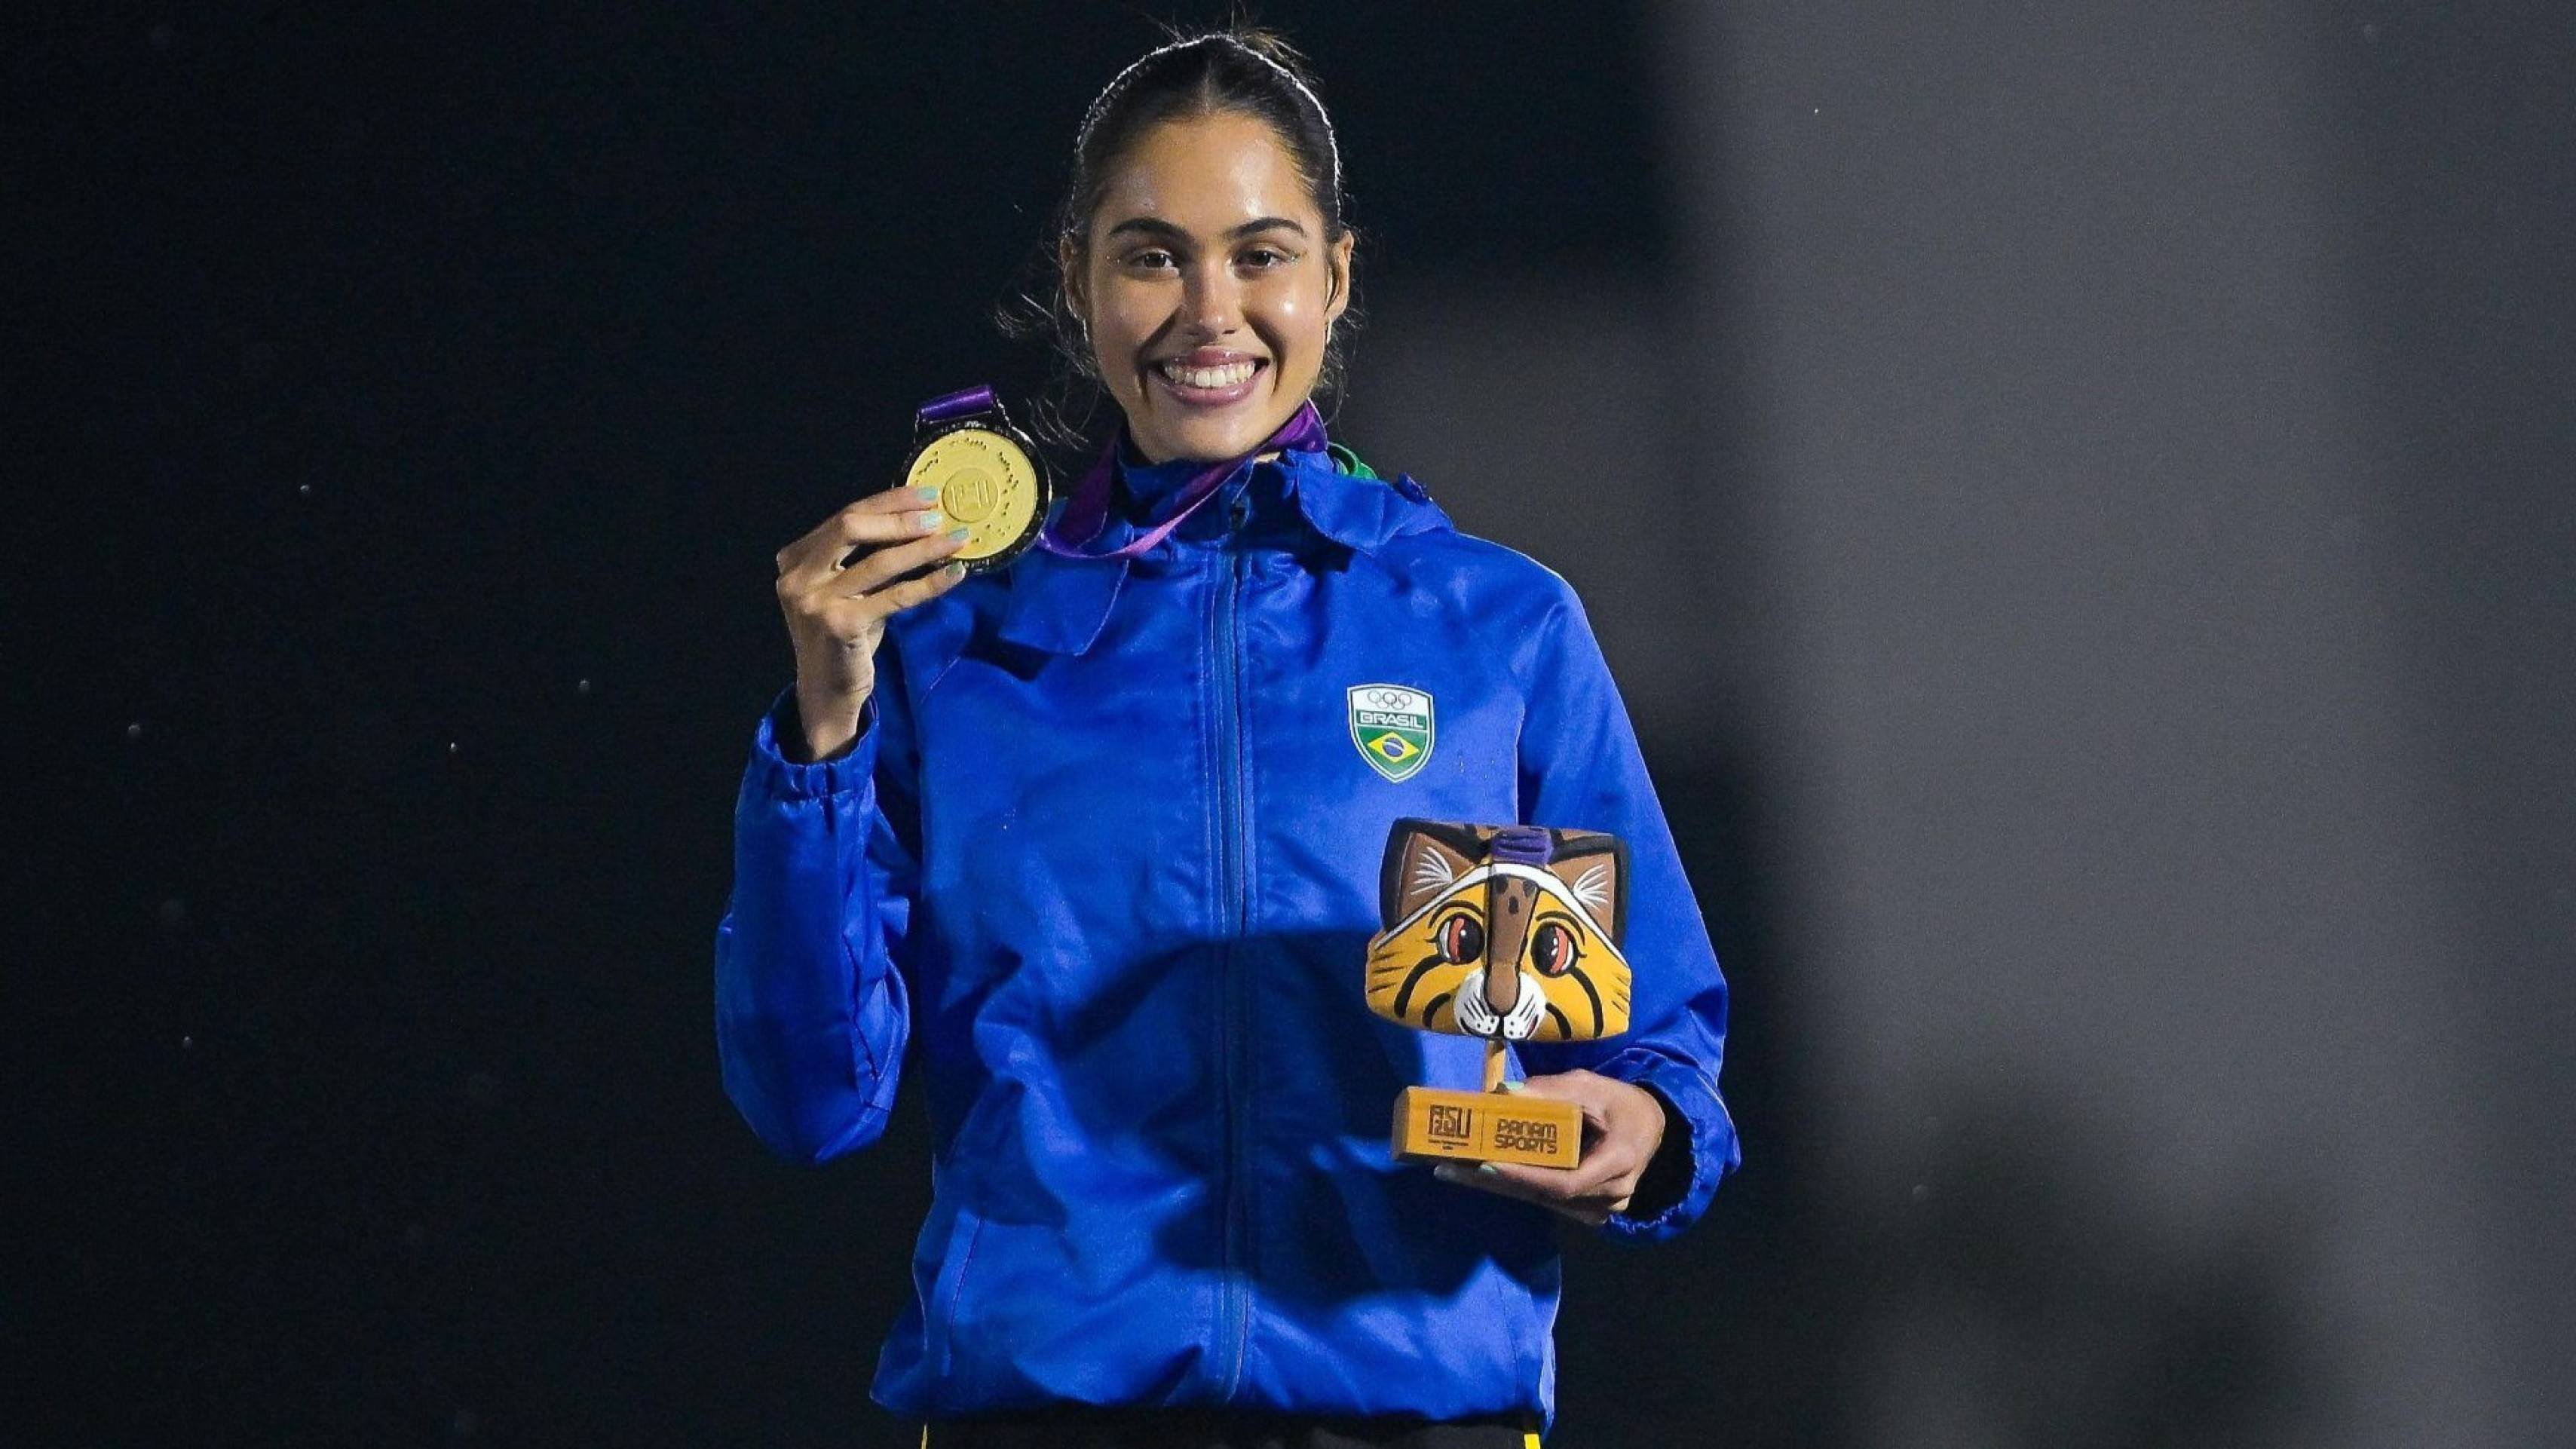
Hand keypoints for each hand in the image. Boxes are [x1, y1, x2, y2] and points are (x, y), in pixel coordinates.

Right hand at [773, 486, 969, 760]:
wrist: (827, 690)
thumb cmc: (843, 635)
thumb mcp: (848, 590)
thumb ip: (866, 556)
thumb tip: (919, 521)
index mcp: (795, 559)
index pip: (845, 515)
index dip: (888, 502)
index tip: (926, 495)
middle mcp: (797, 576)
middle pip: (852, 527)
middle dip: (901, 517)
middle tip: (940, 516)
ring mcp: (814, 601)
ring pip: (879, 561)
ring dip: (923, 548)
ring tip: (956, 540)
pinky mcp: (839, 624)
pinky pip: (895, 595)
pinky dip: (929, 583)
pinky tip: (955, 575)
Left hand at [1431, 1069, 1665, 1227]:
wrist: (1652, 1128)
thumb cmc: (1622, 1104)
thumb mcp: (1592, 1087)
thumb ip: (1551, 1091)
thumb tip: (1504, 1092)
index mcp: (1618, 1162)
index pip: (1565, 1182)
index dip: (1524, 1176)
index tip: (1486, 1164)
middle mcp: (1610, 1196)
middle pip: (1545, 1195)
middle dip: (1495, 1182)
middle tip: (1450, 1168)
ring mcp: (1600, 1210)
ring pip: (1542, 1201)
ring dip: (1498, 1186)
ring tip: (1453, 1170)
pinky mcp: (1587, 1211)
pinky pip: (1546, 1200)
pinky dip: (1515, 1186)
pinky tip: (1478, 1175)